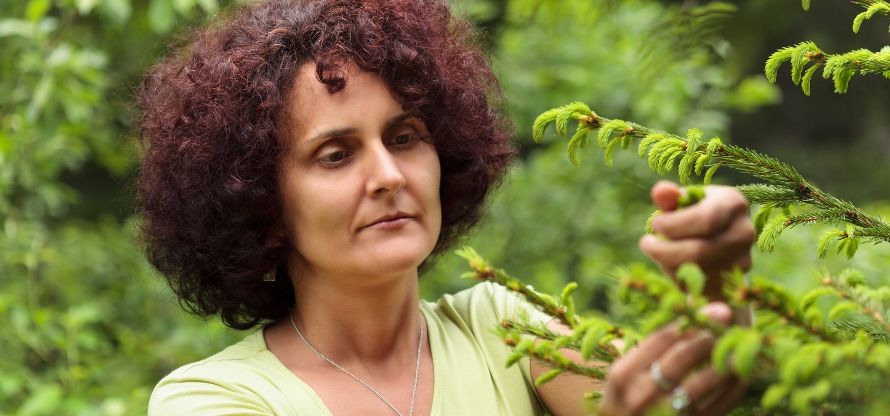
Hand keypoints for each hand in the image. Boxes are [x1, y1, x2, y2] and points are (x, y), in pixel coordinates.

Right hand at [598, 303, 745, 415]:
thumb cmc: (629, 397)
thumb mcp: (630, 371)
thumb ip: (656, 343)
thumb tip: (691, 303)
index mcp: (624, 374)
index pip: (661, 339)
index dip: (691, 320)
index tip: (717, 310)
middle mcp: (640, 395)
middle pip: (682, 357)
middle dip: (710, 337)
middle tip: (730, 325)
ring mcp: (664, 415)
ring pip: (701, 383)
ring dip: (725, 362)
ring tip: (741, 347)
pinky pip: (717, 407)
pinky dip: (733, 389)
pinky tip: (741, 375)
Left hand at [639, 181, 754, 299]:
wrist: (716, 241)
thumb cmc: (693, 214)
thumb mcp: (683, 201)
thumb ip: (670, 197)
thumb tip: (660, 191)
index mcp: (732, 204)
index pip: (706, 219)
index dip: (675, 225)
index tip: (655, 224)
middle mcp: (743, 232)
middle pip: (699, 251)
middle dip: (665, 250)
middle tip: (646, 244)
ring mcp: (741, 260)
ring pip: (697, 272)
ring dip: (668, 265)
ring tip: (657, 252)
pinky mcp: (732, 282)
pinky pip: (698, 287)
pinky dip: (678, 278)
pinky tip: (670, 266)